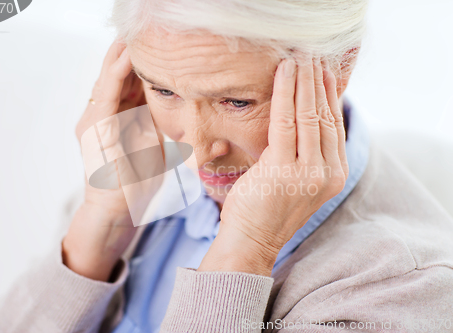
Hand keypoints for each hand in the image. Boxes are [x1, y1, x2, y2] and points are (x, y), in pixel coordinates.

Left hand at [63, 39, 162, 281]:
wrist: (111, 211)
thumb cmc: (123, 192)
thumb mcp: (137, 161)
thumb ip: (144, 128)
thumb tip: (151, 101)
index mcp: (99, 126)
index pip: (111, 85)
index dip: (124, 64)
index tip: (138, 46)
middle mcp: (95, 120)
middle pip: (110, 80)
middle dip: (123, 56)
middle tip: (139, 36)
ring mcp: (101, 123)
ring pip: (116, 87)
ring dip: (128, 67)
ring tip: (143, 48)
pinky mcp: (110, 127)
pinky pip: (122, 100)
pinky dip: (133, 85)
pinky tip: (145, 74)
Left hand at [198, 55, 348, 275]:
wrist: (252, 239)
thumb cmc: (268, 207)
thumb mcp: (296, 178)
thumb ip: (306, 152)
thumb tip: (300, 117)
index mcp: (333, 174)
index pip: (333, 125)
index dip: (328, 94)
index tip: (322, 71)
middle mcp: (327, 172)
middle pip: (324, 116)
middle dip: (317, 82)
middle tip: (311, 56)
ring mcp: (308, 172)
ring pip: (308, 115)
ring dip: (303, 82)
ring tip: (299, 59)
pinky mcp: (284, 169)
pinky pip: (286, 121)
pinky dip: (285, 93)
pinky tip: (285, 73)